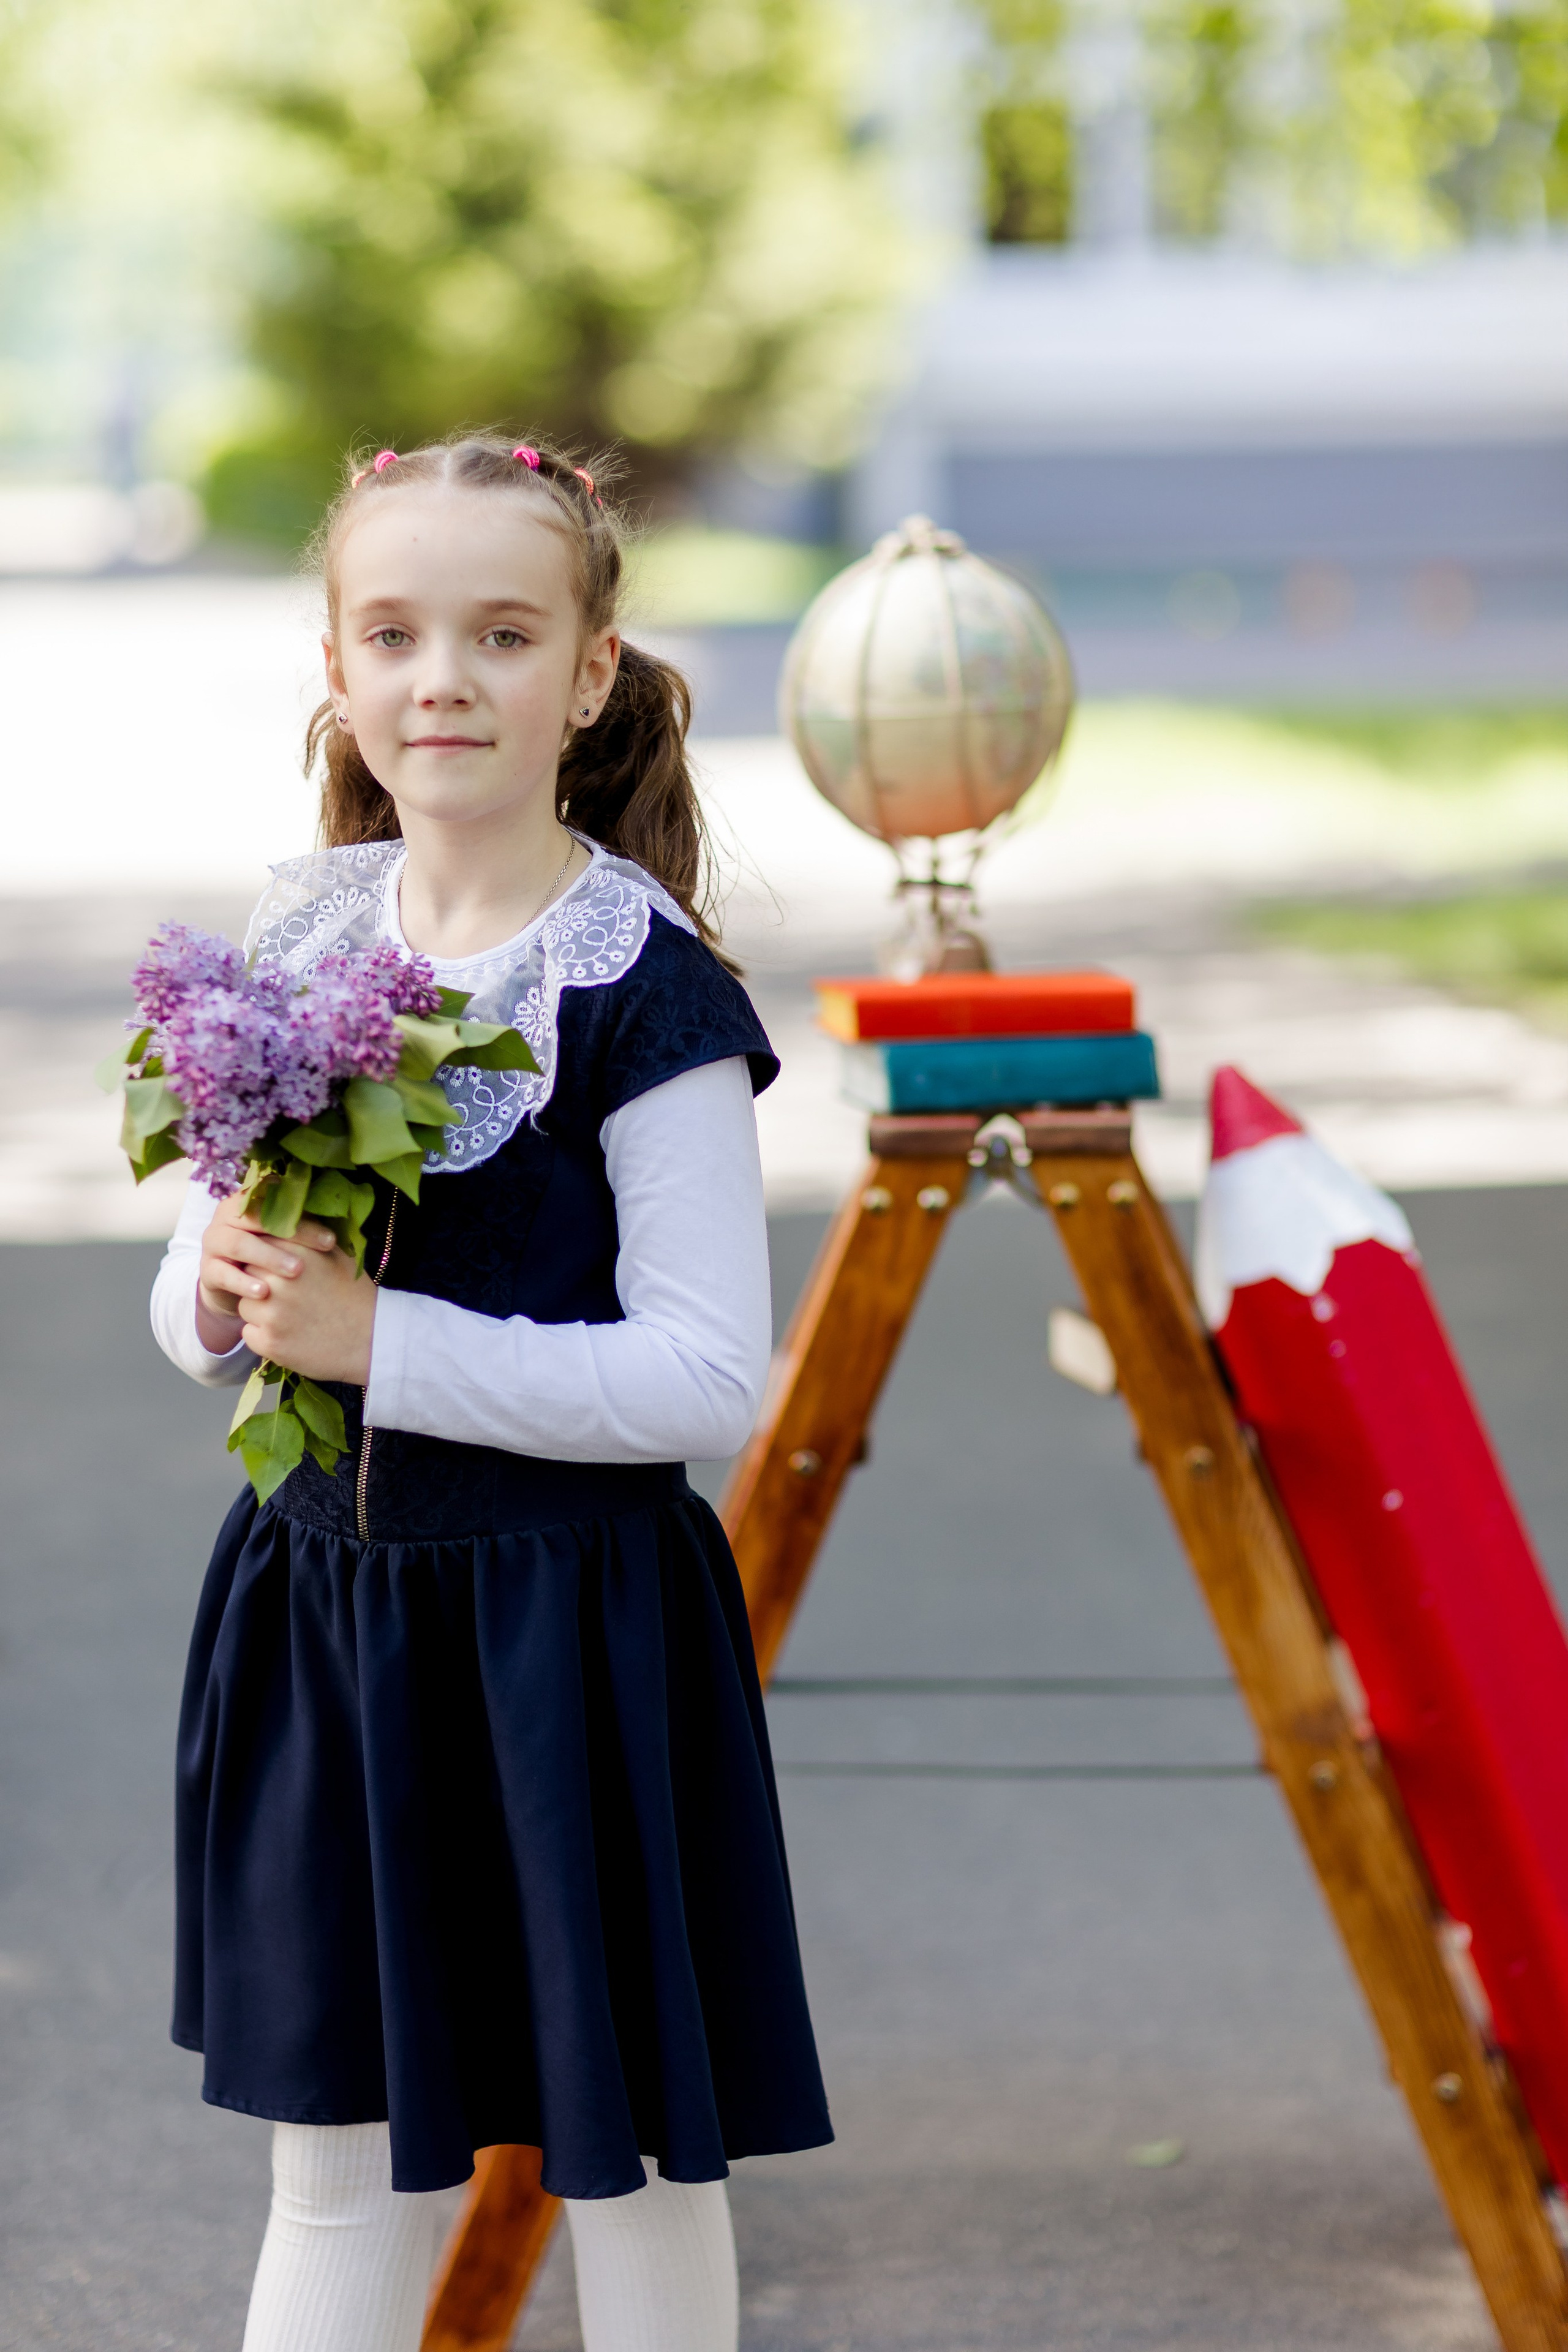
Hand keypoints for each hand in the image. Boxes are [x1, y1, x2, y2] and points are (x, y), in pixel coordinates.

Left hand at [198, 1196, 377, 1384]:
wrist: (372, 1341)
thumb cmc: (355, 1296)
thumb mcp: (337, 1256)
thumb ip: (307, 1238)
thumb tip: (283, 1222)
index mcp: (296, 1254)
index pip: (259, 1246)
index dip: (268, 1259)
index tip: (279, 1270)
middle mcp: (279, 1281)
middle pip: (247, 1273)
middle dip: (261, 1282)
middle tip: (287, 1296)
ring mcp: (272, 1314)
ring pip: (244, 1305)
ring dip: (260, 1311)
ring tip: (291, 1317)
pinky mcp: (269, 1342)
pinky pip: (249, 1334)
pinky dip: (263, 1336)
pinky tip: (289, 1336)